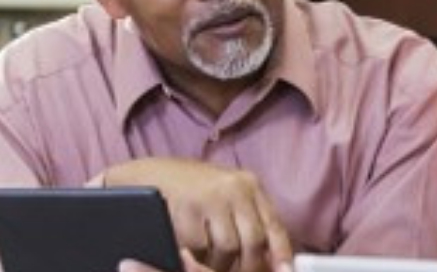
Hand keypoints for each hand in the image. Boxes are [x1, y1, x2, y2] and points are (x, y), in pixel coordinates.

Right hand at [105, 158, 292, 271]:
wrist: (154, 174)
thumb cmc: (196, 191)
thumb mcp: (229, 197)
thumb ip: (250, 220)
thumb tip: (273, 260)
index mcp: (251, 186)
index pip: (274, 224)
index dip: (281, 253)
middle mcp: (236, 189)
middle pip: (254, 240)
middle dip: (249, 266)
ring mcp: (211, 198)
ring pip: (228, 248)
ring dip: (221, 265)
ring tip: (212, 265)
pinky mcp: (187, 210)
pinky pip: (200, 248)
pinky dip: (197, 259)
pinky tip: (192, 256)